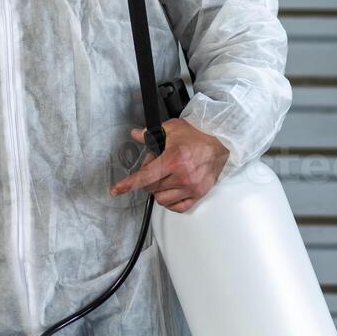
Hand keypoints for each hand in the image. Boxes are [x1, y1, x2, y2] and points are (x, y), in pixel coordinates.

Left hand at [109, 118, 229, 212]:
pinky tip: (172, 189)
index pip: (144, 177)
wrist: (220, 141)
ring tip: (166, 176)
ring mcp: (191, 187)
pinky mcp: (198, 194)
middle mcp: (182, 176)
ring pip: (162, 199)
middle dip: (148, 178)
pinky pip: (177, 207)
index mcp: (173, 159)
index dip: (127, 184)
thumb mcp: (172, 128)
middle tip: (156, 166)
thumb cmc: (198, 134)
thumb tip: (135, 134)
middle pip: (151, 188)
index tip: (116, 190)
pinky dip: (170, 201)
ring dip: (159, 190)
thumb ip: (150, 134)